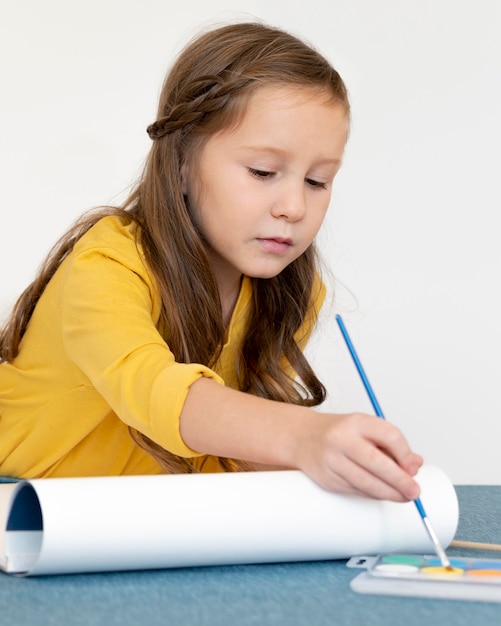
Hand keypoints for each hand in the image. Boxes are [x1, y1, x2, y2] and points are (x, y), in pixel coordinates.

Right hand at [290, 411, 422, 501]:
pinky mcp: (327, 479)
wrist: (302, 437)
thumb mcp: (364, 428)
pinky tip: (382, 494)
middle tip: (414, 490)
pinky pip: (356, 491)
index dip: (405, 454)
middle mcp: (342, 439)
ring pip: (366, 482)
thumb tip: (415, 464)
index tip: (413, 467)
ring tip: (403, 496)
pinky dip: (372, 495)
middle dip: (400, 481)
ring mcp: (332, 460)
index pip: (389, 436)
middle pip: (377, 463)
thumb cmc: (338, 433)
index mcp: (356, 422)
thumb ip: (390, 444)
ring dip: (389, 493)